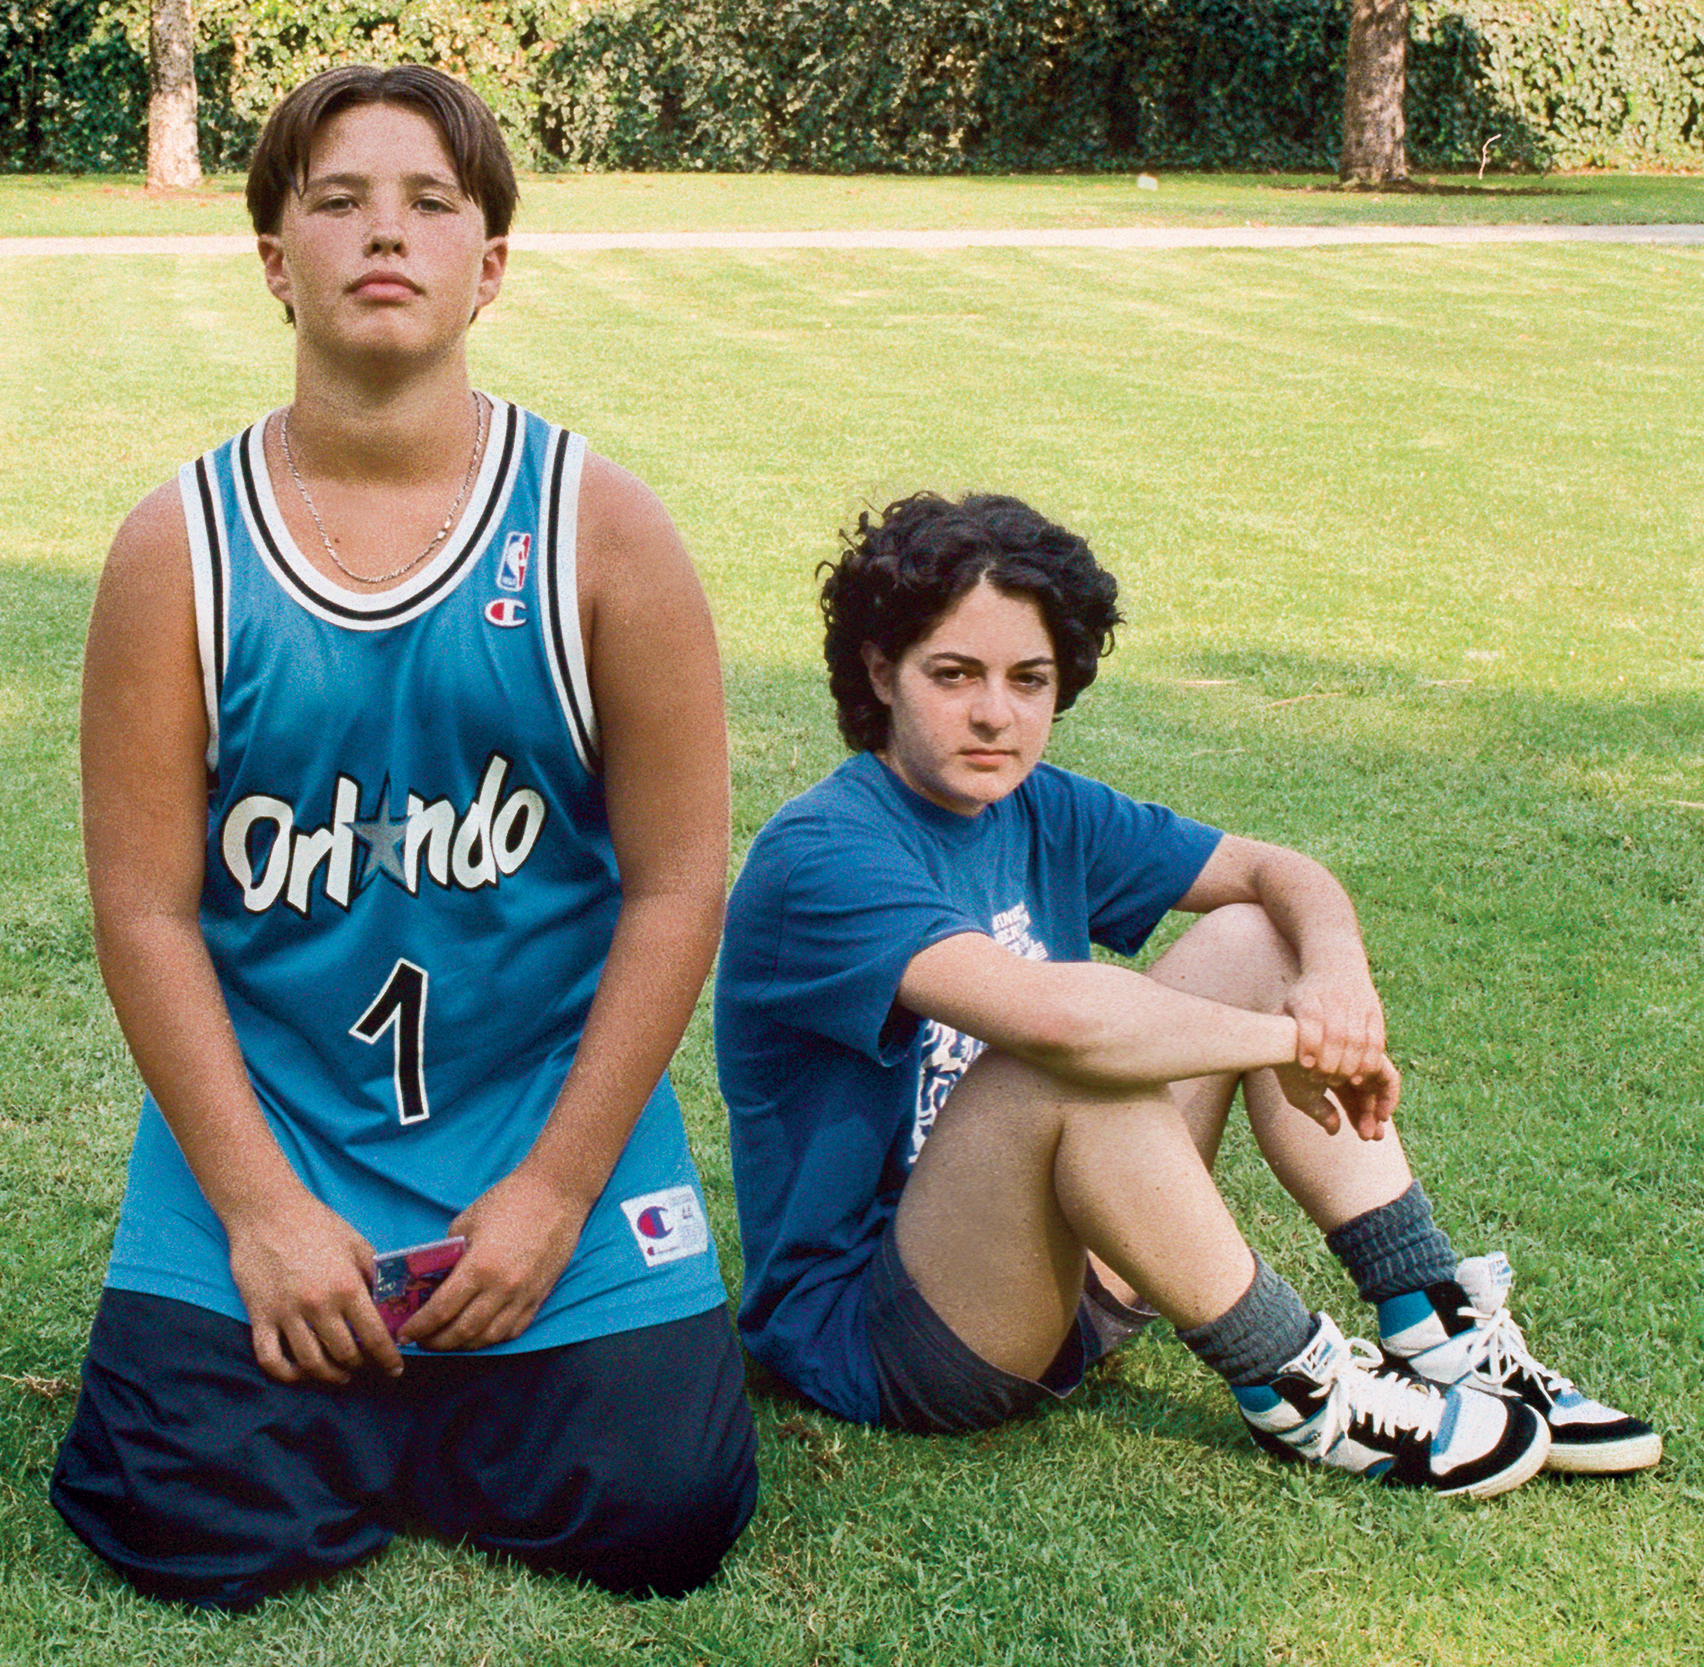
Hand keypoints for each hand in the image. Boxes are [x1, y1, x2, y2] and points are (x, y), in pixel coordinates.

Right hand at [226, 1192, 401, 1385]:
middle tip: (368, 1367)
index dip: (388, 1358)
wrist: (267, 1211)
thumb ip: (374, 1275)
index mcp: (347, 1287)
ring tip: (342, 1374)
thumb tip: (393, 1301)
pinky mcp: (260, 1317)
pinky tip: (301, 1373)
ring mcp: (286, 1314)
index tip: (395, 1370)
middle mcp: (318, 1306)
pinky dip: (287, 1374)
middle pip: (345, 1355)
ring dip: (330, 1376)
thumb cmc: (316, 1223)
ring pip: (311, 1364)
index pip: (374, 1336)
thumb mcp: (356, 1244)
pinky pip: (271, 1359)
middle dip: (362, 1367)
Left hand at [400, 1164, 587, 1351]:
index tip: (404, 1334)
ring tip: (447, 1339)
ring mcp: (524, 1295)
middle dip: (436, 1342)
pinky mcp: (540, 1295)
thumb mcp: (467, 1221)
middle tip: (421, 1340)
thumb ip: (449, 1254)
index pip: (441, 1311)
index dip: (419, 1327)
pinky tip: (479, 1332)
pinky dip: (492, 1337)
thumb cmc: (510, 1199)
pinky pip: (513, 1330)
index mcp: (479, 1267)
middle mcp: (502, 1288)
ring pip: (488, 1337)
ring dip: (463, 1344)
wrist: (557, 1192)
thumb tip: (435, 1278)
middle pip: (462, 1331)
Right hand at [1275, 1052, 1400, 1141]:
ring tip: (1374, 1132)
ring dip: (1379, 1110)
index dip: (1358, 1117)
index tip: (1362, 1136)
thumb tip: (1334, 1130)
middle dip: (1371, 1116)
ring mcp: (1360, 1055)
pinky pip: (1389, 1076)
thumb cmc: (1288, 1070)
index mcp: (1333, 1070)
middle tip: (1371, 1136)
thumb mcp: (1303, 1097)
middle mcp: (1348, 1062)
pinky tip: (1380, 1114)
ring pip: (1378, 1086)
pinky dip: (1388, 1096)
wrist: (1285, 1044)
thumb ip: (1321, 1112)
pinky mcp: (1372, 1051)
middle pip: (1367, 1092)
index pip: (1352, 1096)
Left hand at [1283, 965, 1385, 1086]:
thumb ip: (1274, 1031)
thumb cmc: (1304, 998)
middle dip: (1330, 1061)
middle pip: (1337, 1034)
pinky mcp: (1374, 1013)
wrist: (1337, 965)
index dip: (1310, 1043)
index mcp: (1306, 996)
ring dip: (1350, 1065)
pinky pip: (1376, 1041)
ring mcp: (1357, 1005)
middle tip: (1321, 1079)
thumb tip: (1256, 1064)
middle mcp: (1334, 998)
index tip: (1306, 1066)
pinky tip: (1359, 1076)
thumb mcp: (1286, 1005)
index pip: (1310, 1018)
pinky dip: (1369, 1062)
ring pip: (1358, 1040)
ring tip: (1339, 1081)